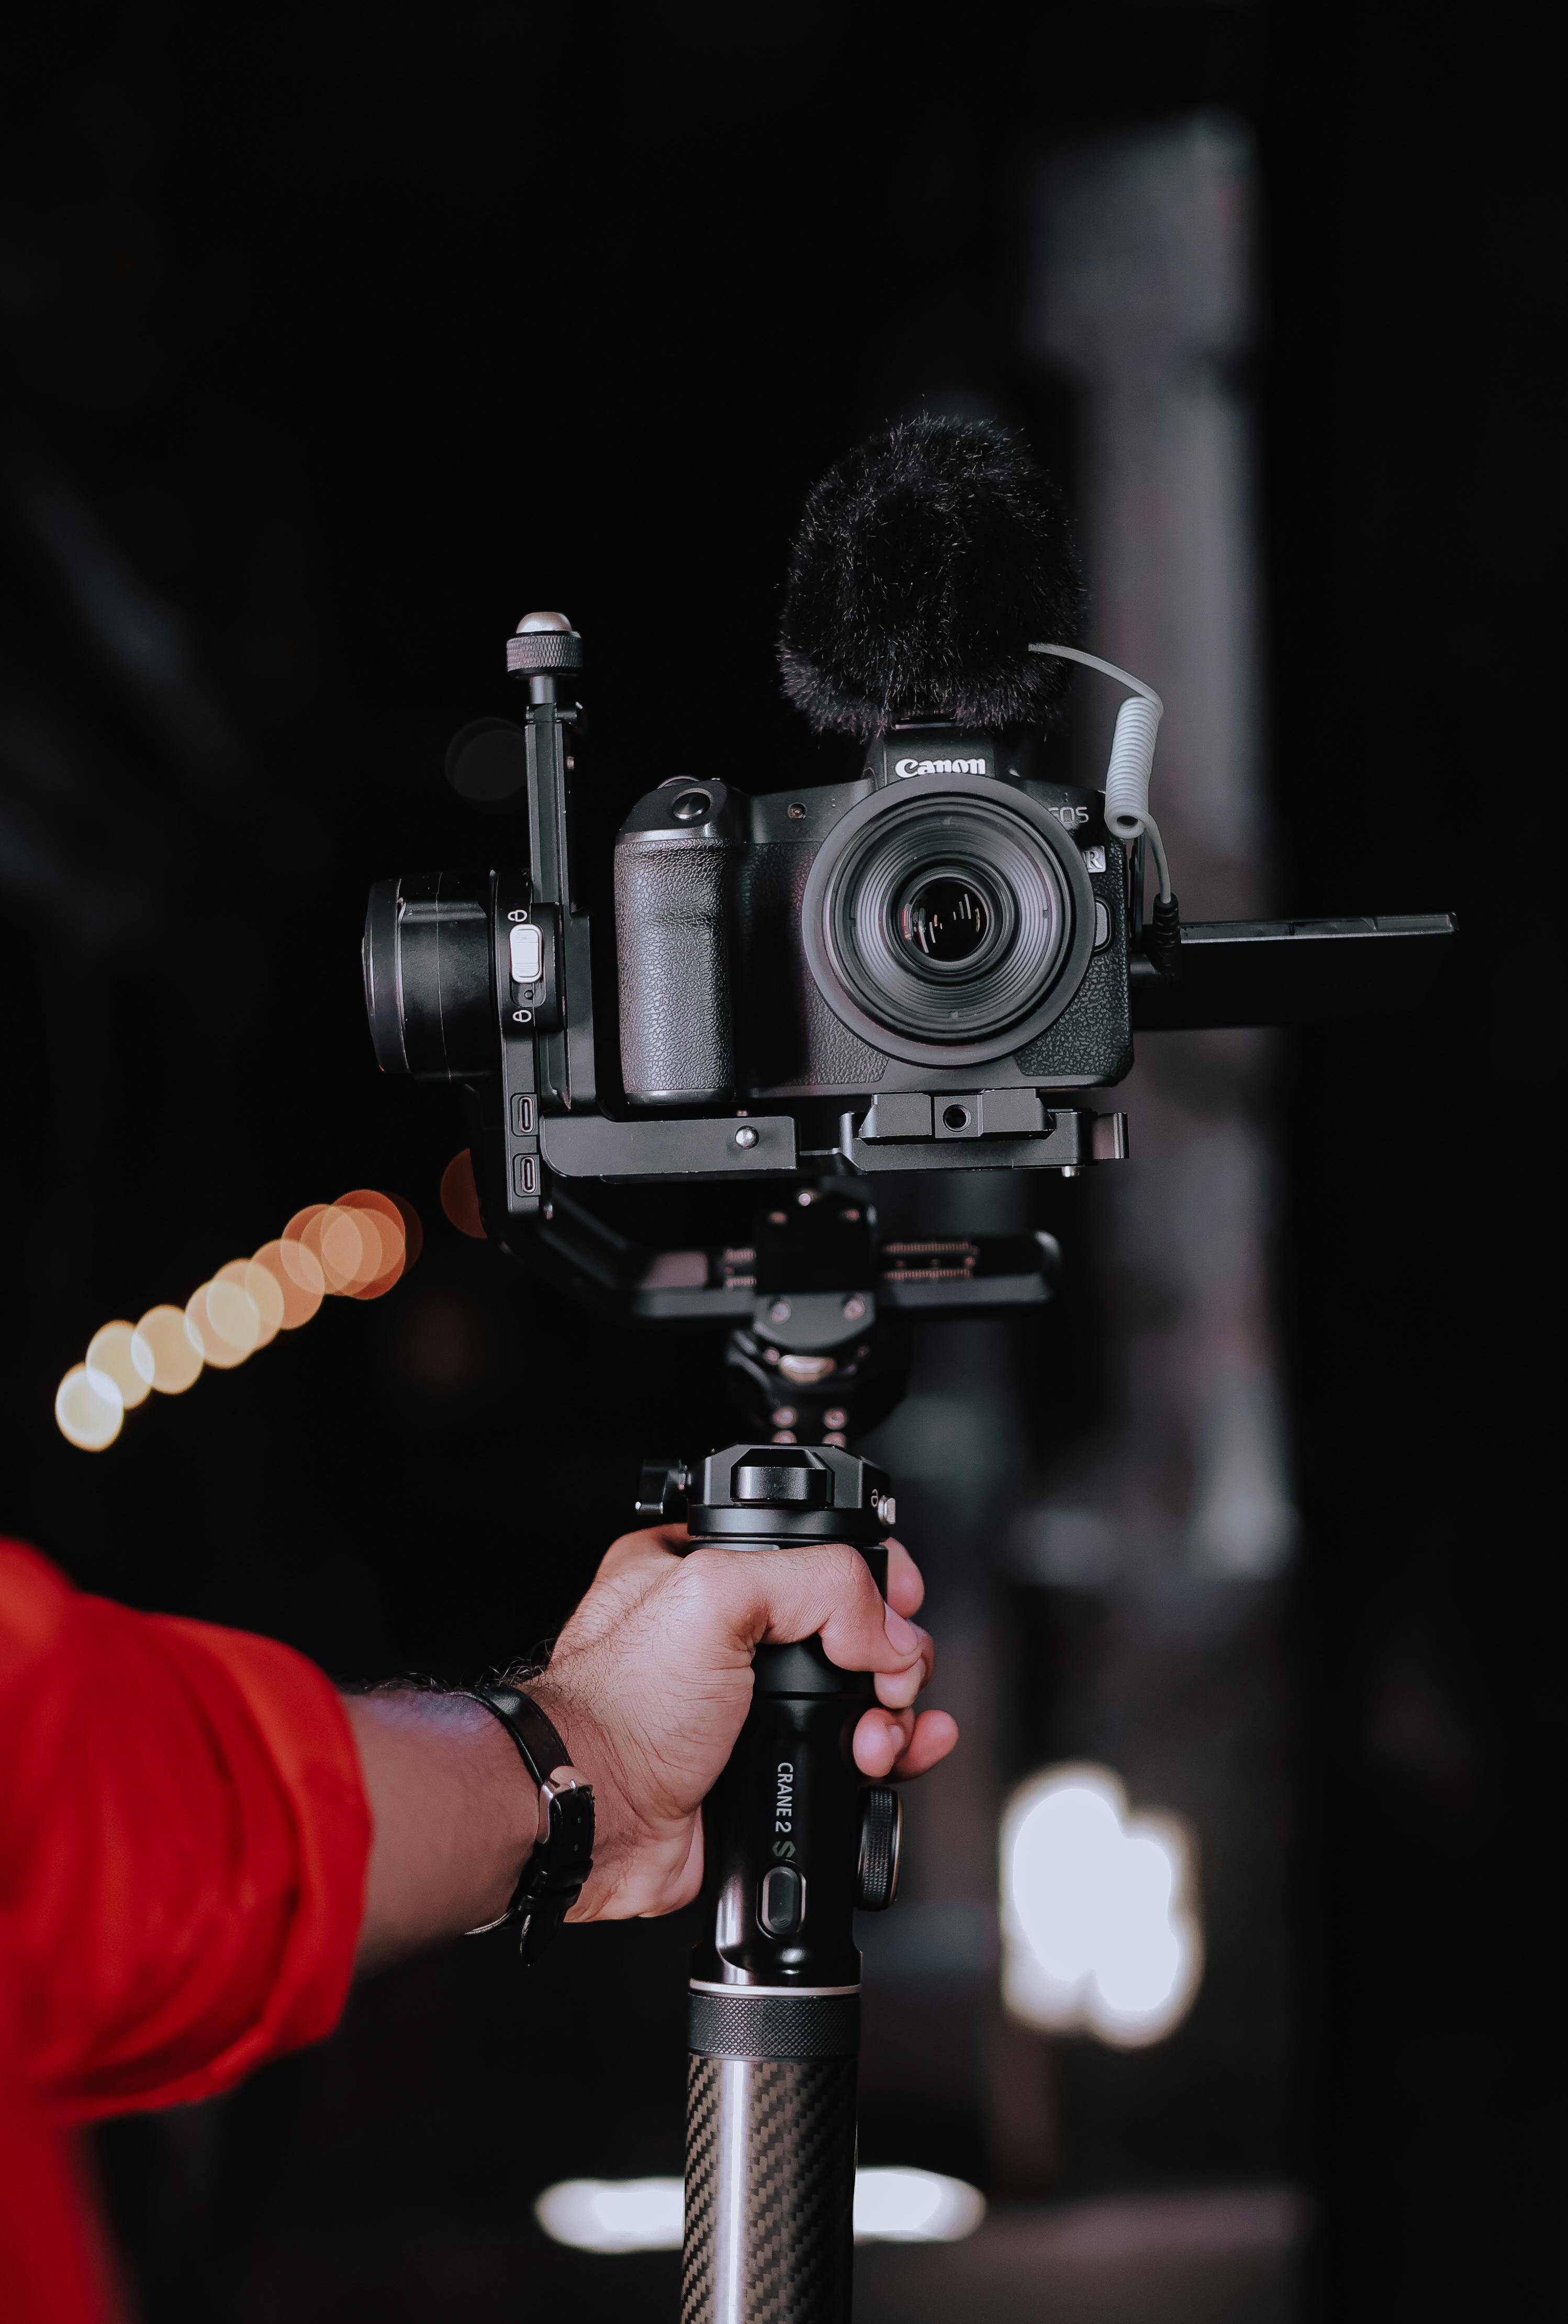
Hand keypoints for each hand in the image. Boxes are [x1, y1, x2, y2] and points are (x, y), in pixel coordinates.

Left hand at [529, 1527, 957, 1921]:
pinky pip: (848, 1752)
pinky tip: (903, 1753)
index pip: (814, 1550)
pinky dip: (889, 1752)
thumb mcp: (715, 1597)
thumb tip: (887, 1632)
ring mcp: (750, 1705)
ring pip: (858, 1693)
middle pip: (850, 1626)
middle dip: (889, 1655)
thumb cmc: (619, 1710)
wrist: (597, 1820)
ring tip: (882, 1732)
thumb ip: (817, 1584)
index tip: (898, 1603)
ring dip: (894, 1711)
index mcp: (704, 1569)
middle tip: (889, 1679)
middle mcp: (730, 1634)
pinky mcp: (767, 1764)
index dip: (869, 1575)